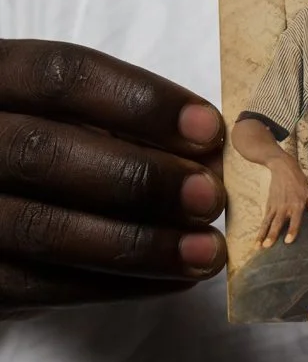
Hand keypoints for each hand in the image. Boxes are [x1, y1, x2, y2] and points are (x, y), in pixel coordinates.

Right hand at [0, 39, 226, 316]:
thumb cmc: (48, 147)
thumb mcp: (72, 117)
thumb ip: (130, 128)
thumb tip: (211, 158)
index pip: (61, 75)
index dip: (142, 102)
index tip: (209, 130)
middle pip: (44, 152)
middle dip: (140, 177)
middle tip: (210, 197)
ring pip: (43, 229)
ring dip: (140, 242)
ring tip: (206, 250)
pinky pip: (42, 286)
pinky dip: (120, 284)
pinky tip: (176, 278)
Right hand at [256, 155, 307, 247]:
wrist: (283, 168)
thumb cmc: (299, 181)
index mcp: (297, 205)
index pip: (295, 221)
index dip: (292, 231)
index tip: (287, 241)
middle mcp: (285, 207)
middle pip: (277, 223)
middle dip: (272, 235)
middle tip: (267, 246)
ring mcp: (275, 206)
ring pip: (268, 223)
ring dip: (262, 234)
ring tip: (257, 246)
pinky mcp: (269, 205)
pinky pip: (264, 219)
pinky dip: (260, 229)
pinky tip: (258, 239)